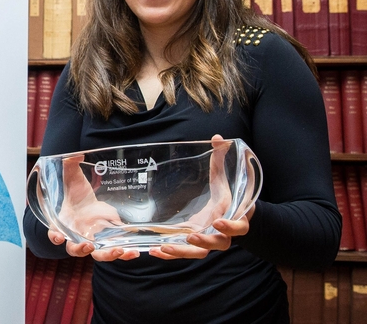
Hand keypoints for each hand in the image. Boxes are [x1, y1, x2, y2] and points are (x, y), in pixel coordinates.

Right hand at [47, 154, 139, 261]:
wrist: (91, 202)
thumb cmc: (78, 194)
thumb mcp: (73, 178)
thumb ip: (70, 166)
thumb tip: (74, 153)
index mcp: (65, 222)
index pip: (55, 232)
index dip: (54, 236)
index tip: (58, 237)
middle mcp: (78, 234)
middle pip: (75, 249)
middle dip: (80, 249)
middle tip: (88, 245)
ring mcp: (94, 240)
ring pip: (97, 255)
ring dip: (106, 255)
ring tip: (117, 251)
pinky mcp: (109, 241)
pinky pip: (115, 251)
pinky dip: (124, 255)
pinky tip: (134, 252)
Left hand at [149, 135, 253, 259]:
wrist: (228, 214)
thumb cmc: (227, 195)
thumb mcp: (224, 177)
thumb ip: (221, 159)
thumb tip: (216, 138)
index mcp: (233, 217)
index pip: (237, 226)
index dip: (230, 227)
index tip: (218, 221)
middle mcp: (222, 233)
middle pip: (217, 244)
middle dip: (205, 241)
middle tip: (191, 235)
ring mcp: (206, 240)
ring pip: (198, 253)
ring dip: (182, 252)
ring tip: (164, 248)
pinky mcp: (192, 244)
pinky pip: (183, 252)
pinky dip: (170, 254)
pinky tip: (154, 251)